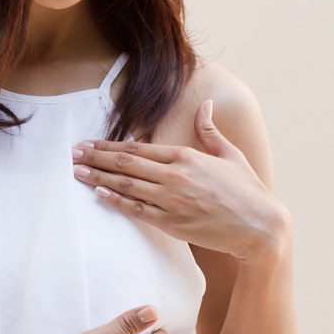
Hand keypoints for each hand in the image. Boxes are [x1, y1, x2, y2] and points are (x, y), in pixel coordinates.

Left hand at [70, 99, 290, 261]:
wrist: (261, 229)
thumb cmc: (248, 191)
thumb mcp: (231, 155)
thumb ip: (210, 131)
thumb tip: (205, 105)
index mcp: (186, 156)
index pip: (138, 148)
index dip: (109, 145)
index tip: (89, 143)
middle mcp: (175, 176)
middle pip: (126, 164)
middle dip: (95, 158)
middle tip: (72, 153)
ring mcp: (172, 200)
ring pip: (126, 185)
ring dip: (98, 177)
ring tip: (76, 171)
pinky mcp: (172, 223)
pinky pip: (137, 210)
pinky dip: (116, 200)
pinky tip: (99, 192)